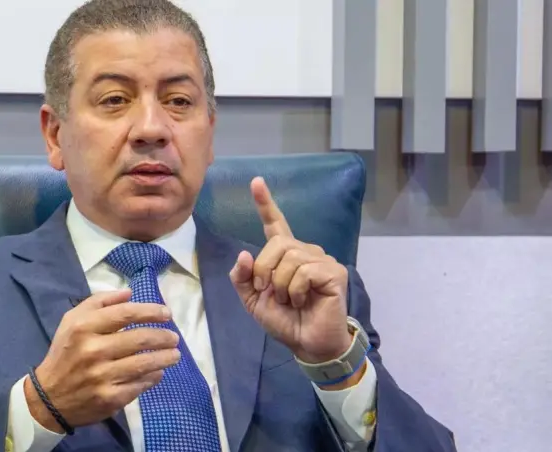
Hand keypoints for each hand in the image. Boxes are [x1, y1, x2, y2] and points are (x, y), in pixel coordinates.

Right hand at [26, 289, 180, 432]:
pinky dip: (153, 377)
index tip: (166, 313)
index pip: (125, 314)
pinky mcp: (110, 398)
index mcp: (83, 328)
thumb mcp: (72, 321)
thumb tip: (129, 293)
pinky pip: (140, 384)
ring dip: (165, 357)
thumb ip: (99, 302)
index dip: (151, 311)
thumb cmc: (65, 354)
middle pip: (140, 338)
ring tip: (175, 354)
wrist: (49, 399)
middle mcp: (93, 350)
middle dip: (163, 336)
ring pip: (145, 363)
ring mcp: (102, 376)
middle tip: (174, 337)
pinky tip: (158, 372)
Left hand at [229, 177, 350, 363]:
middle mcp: (305, 252)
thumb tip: (244, 254)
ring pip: (290, 257)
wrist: (306, 344)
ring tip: (288, 300)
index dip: (265, 203)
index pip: (275, 224)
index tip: (256, 181)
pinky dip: (295, 290)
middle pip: (277, 242)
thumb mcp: (254, 300)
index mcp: (285, 255)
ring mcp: (321, 260)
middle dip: (264, 269)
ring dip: (280, 284)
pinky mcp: (333, 272)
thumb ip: (243, 278)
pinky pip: (304, 271)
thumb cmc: (284, 321)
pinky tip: (302, 301)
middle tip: (269, 291)